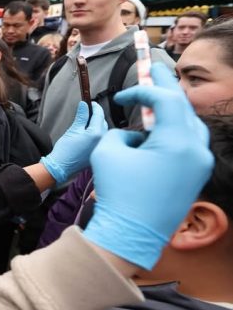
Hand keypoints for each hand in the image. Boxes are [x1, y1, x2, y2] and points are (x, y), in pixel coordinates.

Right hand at [40, 101, 106, 184]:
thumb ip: (81, 116)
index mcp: (96, 133)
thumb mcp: (73, 129)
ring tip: (86, 123)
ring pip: (103, 131)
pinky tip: (88, 134)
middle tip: (87, 111)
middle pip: (103, 122)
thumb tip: (84, 104)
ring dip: (97, 125)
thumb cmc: (65, 151)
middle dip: (96, 116)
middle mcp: (102, 141)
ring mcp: (101, 148)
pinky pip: (100, 140)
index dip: (95, 106)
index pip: (99, 114)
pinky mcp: (97, 153)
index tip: (90, 102)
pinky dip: (96, 134)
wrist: (60, 168)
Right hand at [84, 63, 213, 271]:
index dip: (143, 92)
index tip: (123, 96)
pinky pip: (189, 147)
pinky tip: (158, 136)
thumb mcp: (108, 152)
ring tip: (156, 105)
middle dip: (166, 90)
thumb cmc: (116, 195)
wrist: (128, 239)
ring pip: (190, 126)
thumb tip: (134, 135)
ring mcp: (200, 166)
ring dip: (171, 114)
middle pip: (184, 108)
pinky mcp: (196, 179)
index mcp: (178, 141)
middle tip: (155, 70)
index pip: (165, 100)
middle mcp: (197, 150)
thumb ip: (122, 132)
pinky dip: (174, 135)